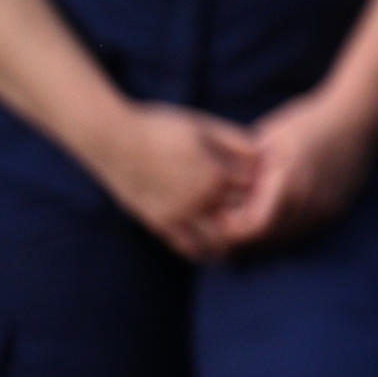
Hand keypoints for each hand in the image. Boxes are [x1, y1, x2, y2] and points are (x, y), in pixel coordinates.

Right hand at [84, 101, 255, 257]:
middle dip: (250, 215)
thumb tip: (264, 152)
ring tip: (235, 231)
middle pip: (240, 219)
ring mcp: (177, 215)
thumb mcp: (204, 127)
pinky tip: (210, 244)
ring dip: (230, 239)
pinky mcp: (157, 223)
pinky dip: (203, 249)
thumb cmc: (161, 126)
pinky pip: (186, 246)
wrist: (113, 139)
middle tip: (254, 209)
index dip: (262, 185)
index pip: (254, 189)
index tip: (262, 181)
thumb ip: (236, 141)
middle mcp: (199, 199)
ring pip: (216, 241)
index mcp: (215, 173)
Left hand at [202, 88, 377, 254]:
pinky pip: (302, 232)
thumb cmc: (308, 121)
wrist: (360, 116)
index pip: (252, 229)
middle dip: (241, 239)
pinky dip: (282, 231)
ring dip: (262, 238)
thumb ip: (243, 170)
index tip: (216, 217)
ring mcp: (326, 209)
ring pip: (284, 240)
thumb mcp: (268, 139)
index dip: (230, 230)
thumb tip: (215, 195)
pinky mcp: (336, 211)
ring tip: (243, 224)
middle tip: (221, 228)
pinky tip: (270, 217)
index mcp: (289, 183)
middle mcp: (310, 202)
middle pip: (266, 241)